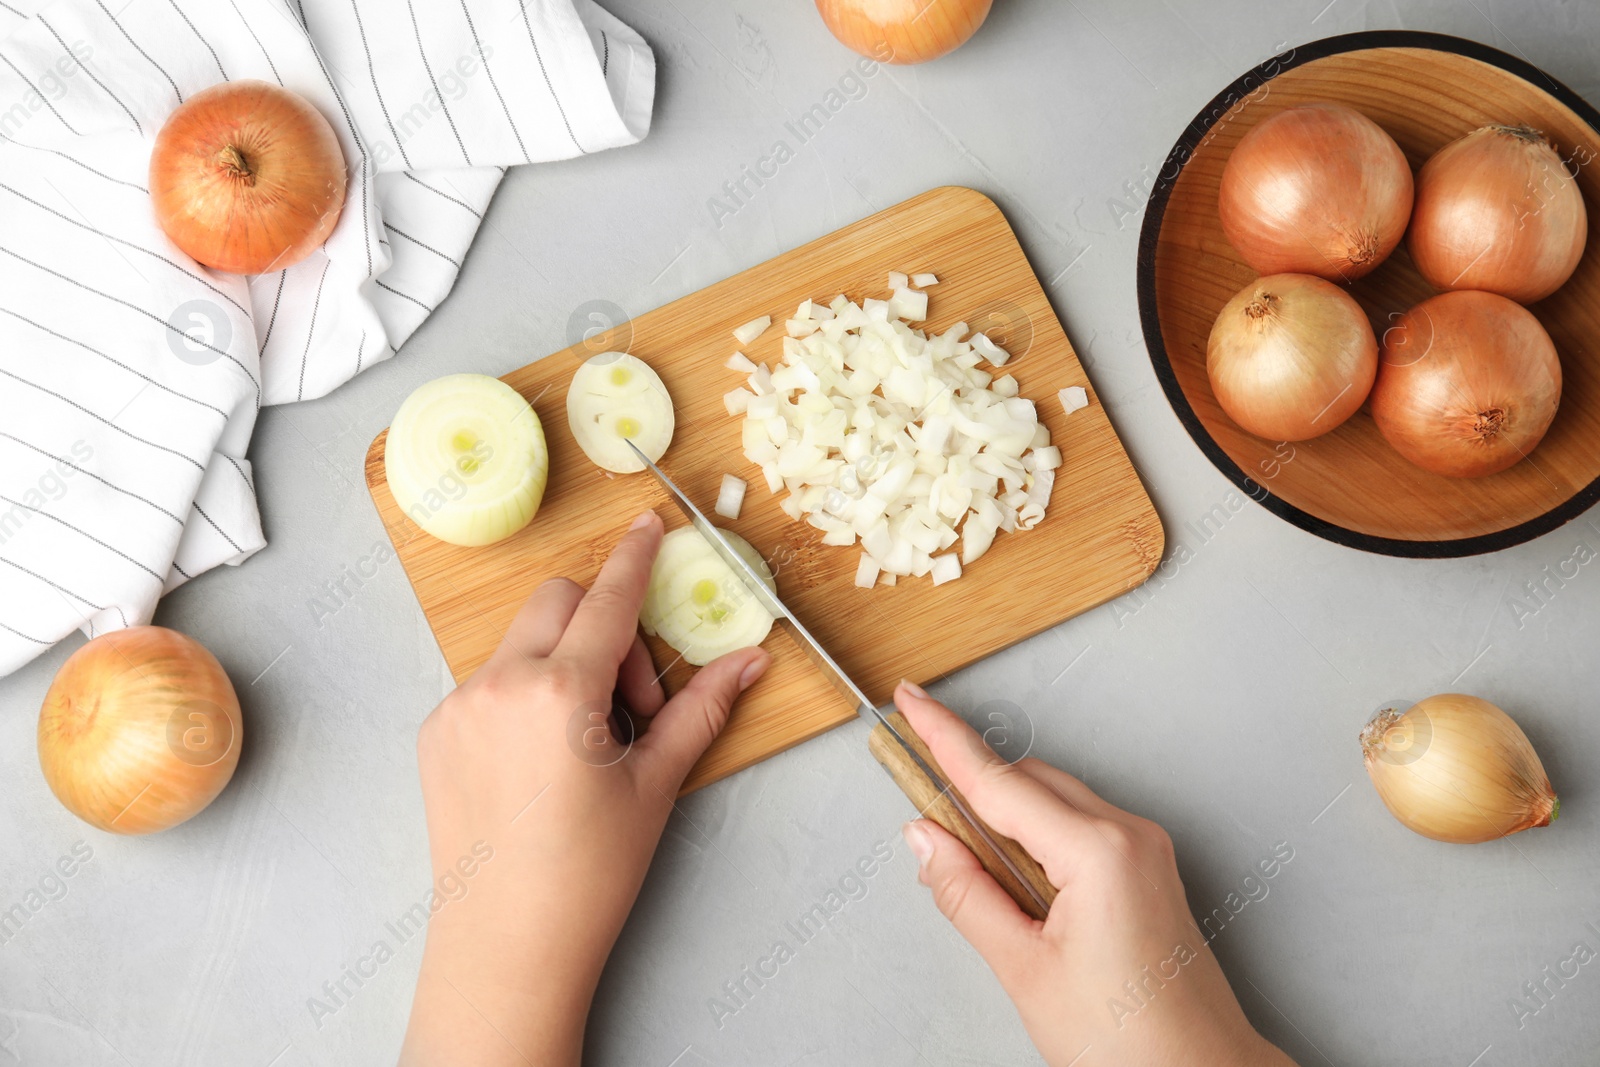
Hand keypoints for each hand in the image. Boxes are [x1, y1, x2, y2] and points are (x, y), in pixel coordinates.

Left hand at [400, 510, 769, 1066]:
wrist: (505, 945)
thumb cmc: (588, 873)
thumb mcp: (656, 786)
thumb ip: (700, 710)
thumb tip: (751, 661)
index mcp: (560, 691)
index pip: (609, 597)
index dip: (636, 557)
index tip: (650, 525)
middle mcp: (500, 684)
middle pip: (560, 601)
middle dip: (604, 627)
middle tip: (634, 703)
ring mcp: (459, 706)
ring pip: (522, 641)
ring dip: (565, 662)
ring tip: (589, 742)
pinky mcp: (435, 732)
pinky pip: (490, 680)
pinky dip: (526, 693)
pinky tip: (545, 760)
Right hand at [894, 683, 1296, 1066]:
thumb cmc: (1131, 1042)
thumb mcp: (1024, 969)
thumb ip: (966, 894)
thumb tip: (925, 841)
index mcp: (1098, 852)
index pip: (999, 781)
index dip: (945, 738)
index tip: (912, 702)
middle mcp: (1129, 835)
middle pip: (1027, 781)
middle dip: (968, 779)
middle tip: (913, 785)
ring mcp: (1144, 848)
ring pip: (1051, 801)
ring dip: (1001, 812)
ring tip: (956, 850)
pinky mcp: (1146, 866)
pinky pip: (1077, 825)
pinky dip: (1033, 836)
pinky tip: (1007, 870)